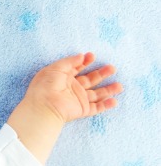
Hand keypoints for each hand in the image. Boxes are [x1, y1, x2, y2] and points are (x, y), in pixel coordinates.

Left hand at [8, 52, 122, 163]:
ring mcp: (78, 99)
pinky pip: (96, 108)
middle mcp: (72, 87)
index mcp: (64, 77)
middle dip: (102, 74)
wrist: (44, 105)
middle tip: (112, 68)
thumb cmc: (46, 85)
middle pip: (90, 80)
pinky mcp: (82, 109)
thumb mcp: (56, 68)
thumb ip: (70, 61)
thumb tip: (81, 55)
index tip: (92, 55)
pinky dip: (106, 105)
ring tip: (120, 85)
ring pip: (97, 94)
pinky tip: (114, 101)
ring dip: (108, 90)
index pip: (77, 68)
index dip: (85, 61)